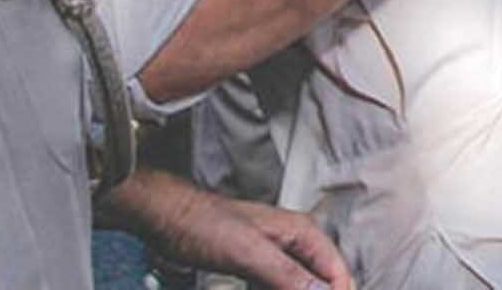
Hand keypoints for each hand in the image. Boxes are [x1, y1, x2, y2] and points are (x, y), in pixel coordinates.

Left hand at [100, 168, 351, 289]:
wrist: (165, 218)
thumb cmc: (202, 225)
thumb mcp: (248, 253)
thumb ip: (288, 275)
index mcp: (302, 234)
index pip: (336, 274)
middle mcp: (295, 243)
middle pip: (320, 283)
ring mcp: (276, 255)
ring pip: (298, 287)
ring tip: (254, 289)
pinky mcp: (257, 266)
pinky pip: (275, 287)